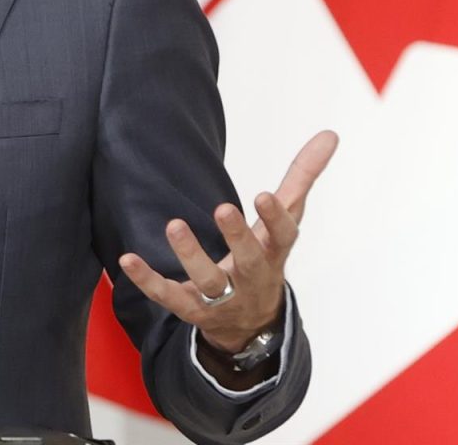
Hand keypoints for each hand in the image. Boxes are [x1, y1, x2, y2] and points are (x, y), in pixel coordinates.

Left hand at [118, 130, 337, 356]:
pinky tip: (128, 260)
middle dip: (237, 237)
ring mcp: (222, 298)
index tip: (264, 195)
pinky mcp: (191, 309)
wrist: (251, 324)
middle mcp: (250, 278)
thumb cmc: (267, 256)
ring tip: (174, 224)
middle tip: (223, 207)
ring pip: (208, 282)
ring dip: (191, 255)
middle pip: (247, 261)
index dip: (276, 218)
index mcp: (274, 253)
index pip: (282, 237)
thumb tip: (329, 134)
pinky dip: (149, 281)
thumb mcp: (286, 220)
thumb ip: (302, 177)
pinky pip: (169, 297)